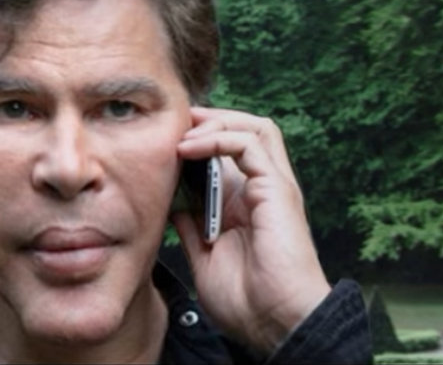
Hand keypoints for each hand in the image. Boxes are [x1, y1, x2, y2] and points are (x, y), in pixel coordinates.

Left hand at [171, 107, 330, 354]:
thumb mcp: (202, 257)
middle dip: (210, 118)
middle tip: (175, 123)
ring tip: (183, 135)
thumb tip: (171, 205)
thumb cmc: (247, 301)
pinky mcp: (277, 189)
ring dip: (215, 122)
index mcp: (247, 203)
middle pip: (246, 128)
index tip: (166, 139)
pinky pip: (250, 143)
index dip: (201, 137)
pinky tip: (190, 148)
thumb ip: (189, 227)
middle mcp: (262, 189)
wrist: (275, 323)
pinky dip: (219, 137)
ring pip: (255, 126)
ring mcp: (273, 186)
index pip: (230, 149)